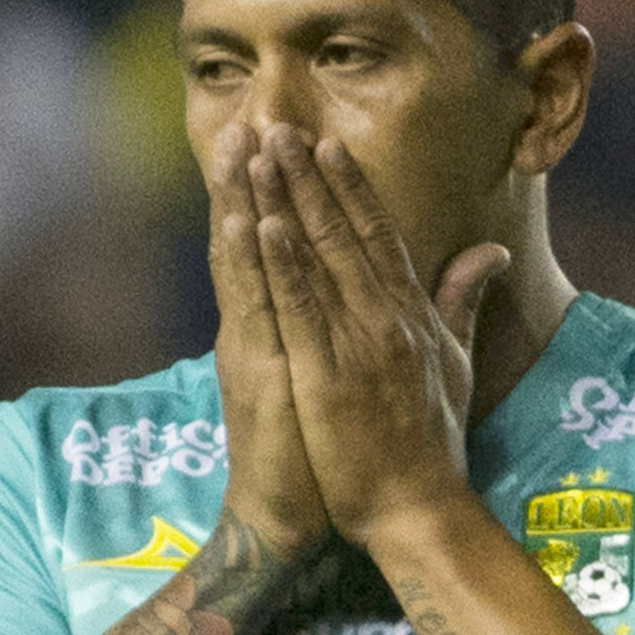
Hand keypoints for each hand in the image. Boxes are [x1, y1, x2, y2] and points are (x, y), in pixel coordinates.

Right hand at [206, 118, 329, 564]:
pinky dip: (251, 261)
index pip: (282, 246)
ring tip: (242, 144)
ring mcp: (254, 346)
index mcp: (283, 325)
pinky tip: (250, 220)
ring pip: (247, 260)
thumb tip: (393, 294)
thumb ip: (372, 328)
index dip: (285, 193)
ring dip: (243, 200)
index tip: (288, 138)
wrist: (288, 518)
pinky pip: (254, 308)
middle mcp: (259, 328)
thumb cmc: (323, 455)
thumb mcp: (347, 382)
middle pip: (258, 239)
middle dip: (257, 178)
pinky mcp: (258, 373)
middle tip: (255, 115)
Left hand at [247, 127, 509, 550]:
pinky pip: (299, 308)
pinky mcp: (327, 376)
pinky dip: (280, 263)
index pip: (378, 236)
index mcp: (412, 316)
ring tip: (261, 153)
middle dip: (310, 176)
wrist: (421, 512)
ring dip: (287, 200)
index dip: (350, 187)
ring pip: (317, 258)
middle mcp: (386, 319)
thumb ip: (464, 302)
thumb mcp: (457, 365)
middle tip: (281, 126)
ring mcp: (357, 345)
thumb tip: (491, 252)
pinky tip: (261, 223)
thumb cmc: (434, 448)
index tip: (327, 145)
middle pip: (343, 232)